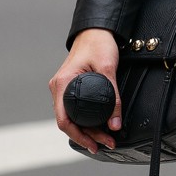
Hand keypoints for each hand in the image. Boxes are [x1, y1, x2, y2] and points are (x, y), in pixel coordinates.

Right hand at [49, 29, 121, 153]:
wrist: (96, 30)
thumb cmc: (98, 44)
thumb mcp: (108, 69)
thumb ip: (113, 97)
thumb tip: (116, 124)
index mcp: (62, 84)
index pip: (64, 120)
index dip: (78, 136)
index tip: (94, 144)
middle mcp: (59, 88)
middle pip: (68, 121)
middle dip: (87, 136)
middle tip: (107, 143)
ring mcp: (63, 88)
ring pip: (72, 116)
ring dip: (88, 129)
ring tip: (106, 139)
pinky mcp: (70, 87)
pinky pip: (74, 109)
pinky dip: (86, 119)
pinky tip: (98, 126)